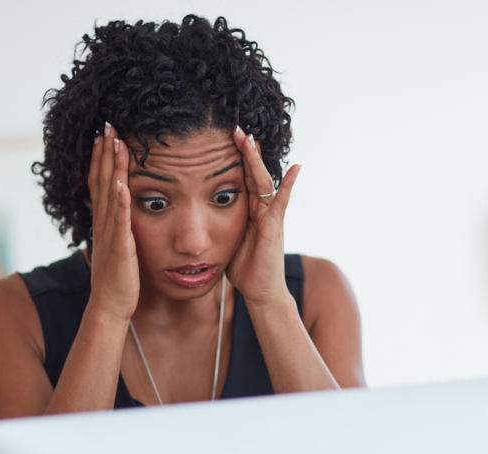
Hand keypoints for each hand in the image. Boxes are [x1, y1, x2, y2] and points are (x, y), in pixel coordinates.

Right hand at [85, 124, 137, 320]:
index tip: (104, 134)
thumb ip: (118, 225)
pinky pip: (120, 221)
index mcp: (104, 221)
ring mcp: (110, 234)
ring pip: (109, 194)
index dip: (101, 158)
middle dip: (104, 153)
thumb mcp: (118, 245)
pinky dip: (119, 201)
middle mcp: (103, 223)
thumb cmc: (119, 278)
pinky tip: (123, 183)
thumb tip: (121, 208)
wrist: (111, 306)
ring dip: (111, 167)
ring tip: (113, 142)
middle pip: (102, 181)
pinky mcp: (121, 247)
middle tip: (108, 125)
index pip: (100, 183)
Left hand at [225, 126, 301, 308]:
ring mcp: (270, 216)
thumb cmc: (243, 269)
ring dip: (257, 160)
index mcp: (247, 210)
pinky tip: (295, 167)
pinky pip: (282, 201)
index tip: (220, 138)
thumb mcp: (224, 240)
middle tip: (235, 128)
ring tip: (251, 139)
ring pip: (264, 181)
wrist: (260, 292)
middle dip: (245, 151)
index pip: (240, 177)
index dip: (233, 158)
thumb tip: (192, 215)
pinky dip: (288, 184)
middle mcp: (261, 208)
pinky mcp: (275, 226)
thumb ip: (216, 224)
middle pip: (252, 172)